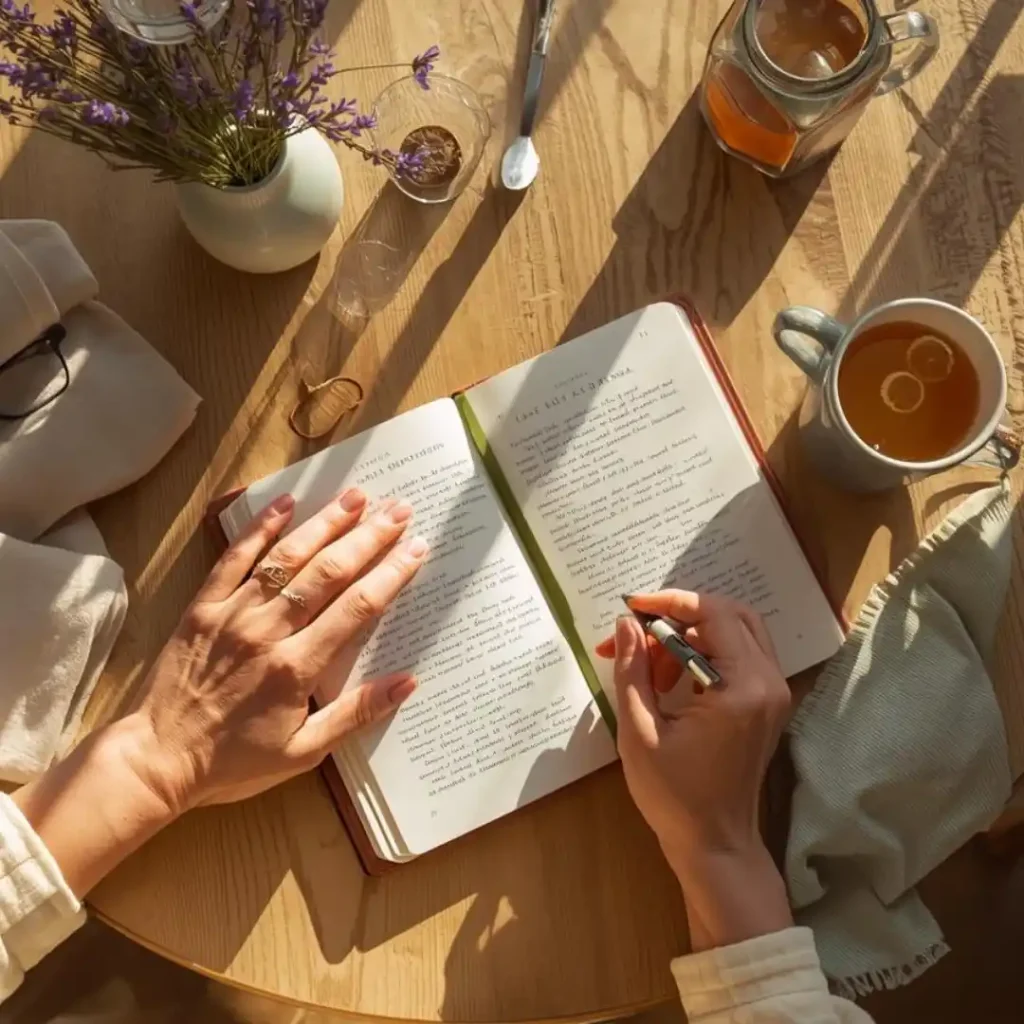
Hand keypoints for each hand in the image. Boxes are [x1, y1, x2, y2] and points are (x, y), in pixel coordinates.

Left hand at [127, 488, 427, 810]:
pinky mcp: (202, 607)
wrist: (157, 759)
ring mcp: (232, 614)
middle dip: (368, 537)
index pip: (356, 608)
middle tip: (398, 510)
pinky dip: (259, 528)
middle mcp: (268, 631)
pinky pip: (233, 559)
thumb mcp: (303, 752)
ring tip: (356, 496)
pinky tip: (285, 503)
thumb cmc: (234, 762)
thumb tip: (407, 683)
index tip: (417, 548)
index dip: (390, 574)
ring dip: (324, 523)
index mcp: (296, 668)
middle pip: (328, 573)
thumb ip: (355, 714)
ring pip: (286, 558)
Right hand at [596, 591, 790, 866]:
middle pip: (730, 616)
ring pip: (736, 633)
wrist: (716, 845)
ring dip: (690, 635)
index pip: (713, 615)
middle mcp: (769, 682)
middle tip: (637, 633)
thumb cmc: (674, 796)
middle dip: (679, 615)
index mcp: (742, 687)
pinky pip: (739, 657)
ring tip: (647, 664)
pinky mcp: (768, 705)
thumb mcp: (639, 731)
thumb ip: (632, 670)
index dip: (669, 603)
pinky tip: (669, 678)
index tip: (631, 608)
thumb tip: (625, 624)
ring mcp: (774, 694)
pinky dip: (704, 654)